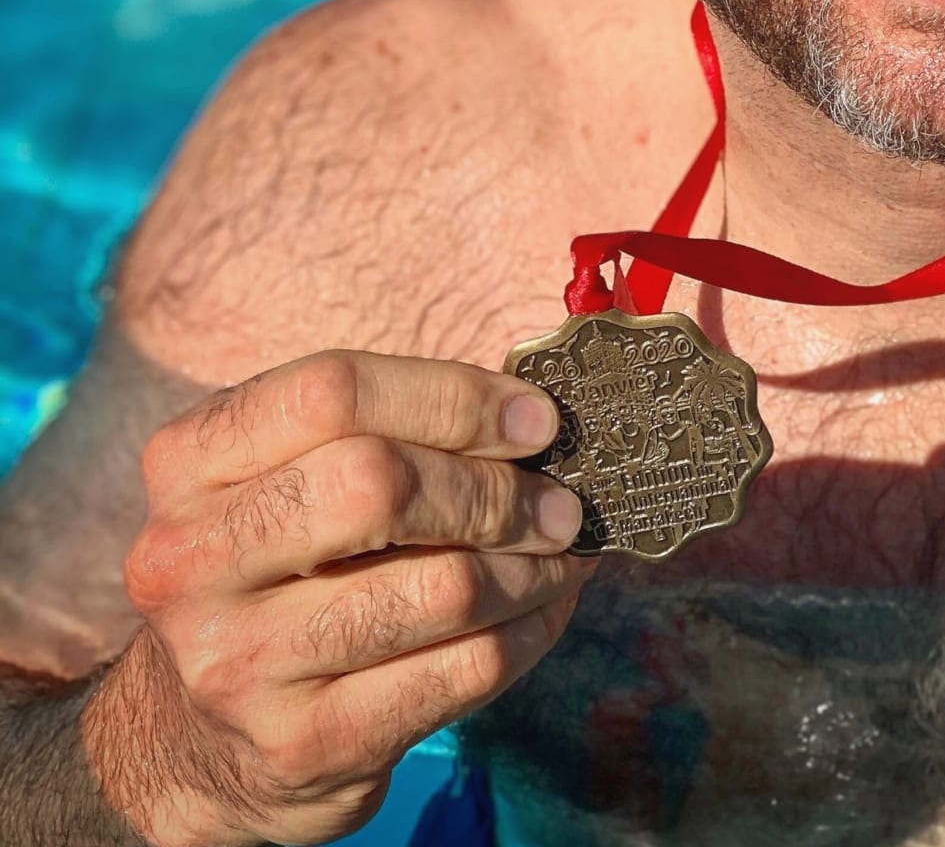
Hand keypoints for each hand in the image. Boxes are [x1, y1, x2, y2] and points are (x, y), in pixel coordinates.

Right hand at [89, 349, 593, 846]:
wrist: (201, 741)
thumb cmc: (284, 568)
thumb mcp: (295, 476)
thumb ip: (392, 430)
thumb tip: (535, 420)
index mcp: (190, 462)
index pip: (333, 392)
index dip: (455, 398)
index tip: (536, 419)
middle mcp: (193, 559)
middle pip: (378, 483)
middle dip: (495, 490)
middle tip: (560, 503)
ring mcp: (239, 662)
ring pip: (440, 588)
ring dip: (529, 568)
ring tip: (561, 556)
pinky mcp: (300, 745)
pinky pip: (461, 671)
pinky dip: (528, 632)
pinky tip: (541, 611)